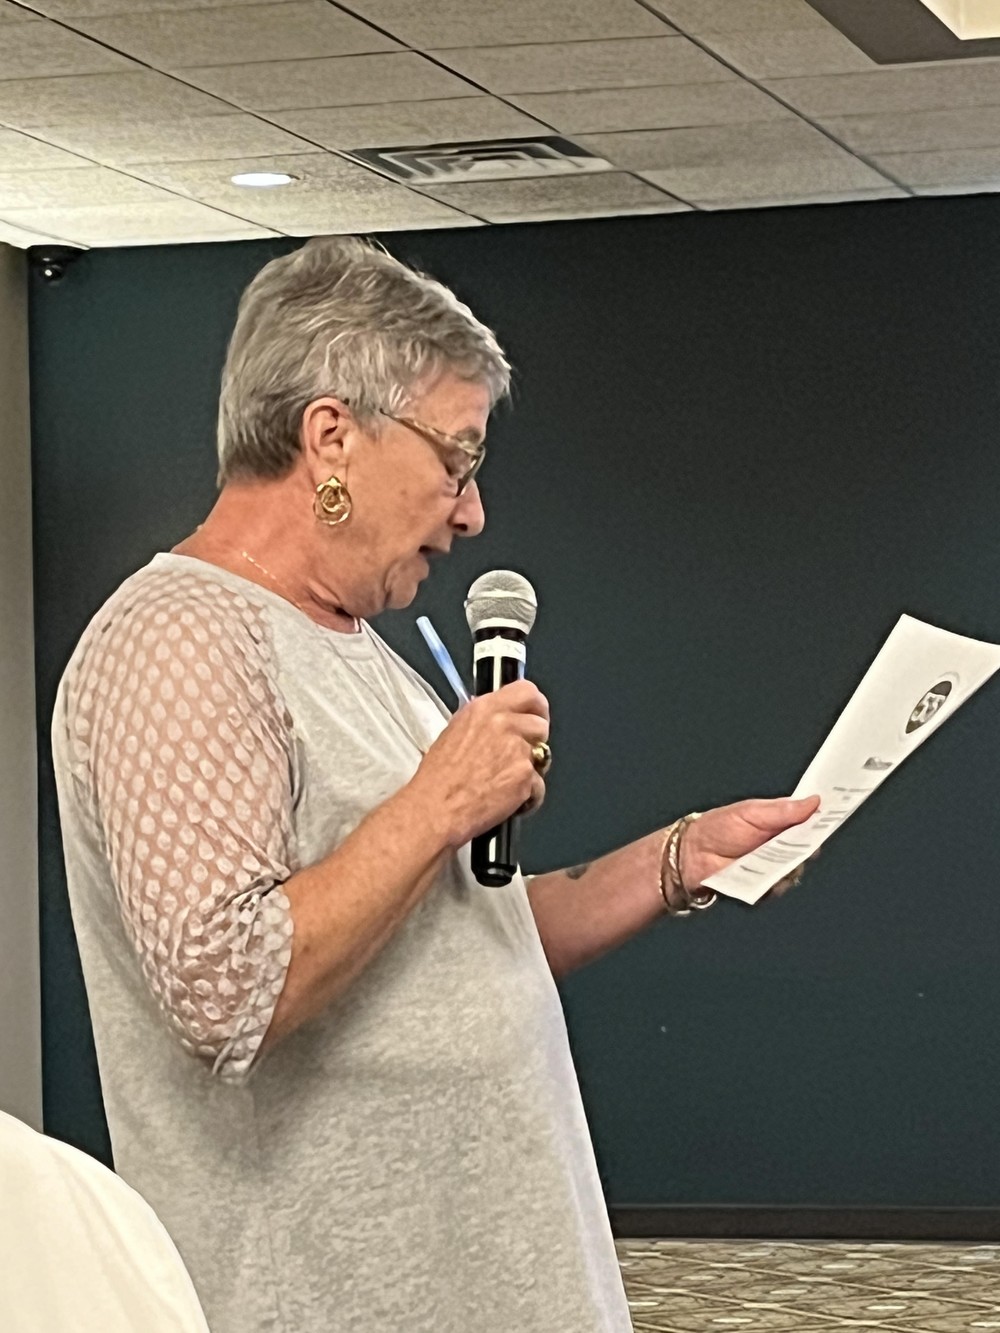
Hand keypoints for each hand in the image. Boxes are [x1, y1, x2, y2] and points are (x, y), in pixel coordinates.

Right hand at [410, 680, 549, 847]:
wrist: (436, 808)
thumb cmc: (438, 779)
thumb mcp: (455, 732)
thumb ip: (484, 722)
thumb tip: (499, 719)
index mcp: (484, 709)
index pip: (527, 691)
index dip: (536, 706)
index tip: (535, 716)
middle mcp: (503, 724)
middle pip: (541, 724)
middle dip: (536, 741)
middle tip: (522, 756)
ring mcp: (517, 749)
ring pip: (543, 756)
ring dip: (531, 770)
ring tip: (507, 782)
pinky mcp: (525, 775)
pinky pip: (539, 785)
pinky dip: (528, 797)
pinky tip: (506, 800)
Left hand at [680, 796, 820, 893]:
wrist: (693, 854)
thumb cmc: (719, 827)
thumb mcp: (752, 813)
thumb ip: (783, 810)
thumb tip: (814, 801)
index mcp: (782, 822)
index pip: (811, 821)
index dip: (824, 819)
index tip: (834, 815)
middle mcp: (782, 845)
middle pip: (808, 848)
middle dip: (808, 845)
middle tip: (803, 842)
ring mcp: (775, 866)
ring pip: (796, 869)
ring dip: (789, 865)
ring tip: (772, 857)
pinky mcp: (765, 885)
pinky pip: (779, 887)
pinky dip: (773, 882)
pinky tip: (762, 874)